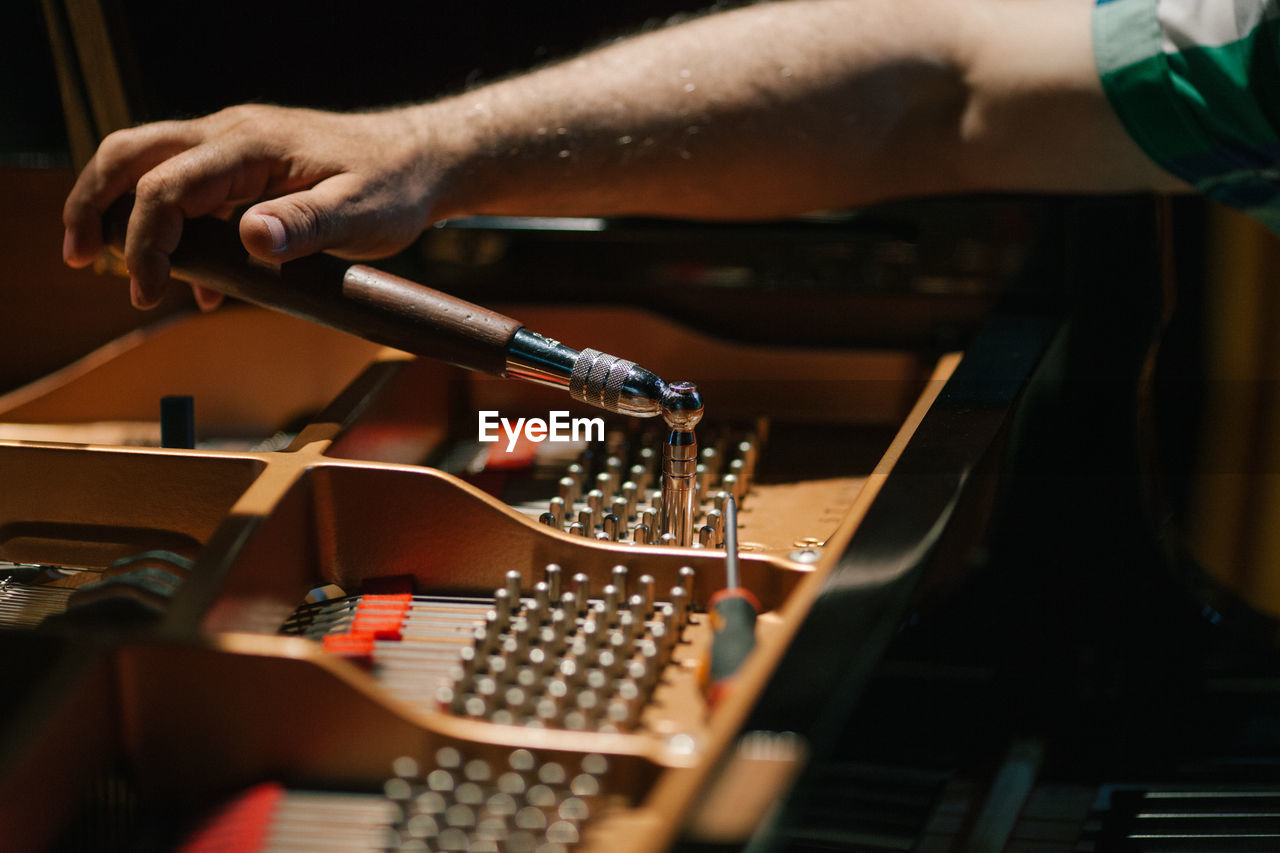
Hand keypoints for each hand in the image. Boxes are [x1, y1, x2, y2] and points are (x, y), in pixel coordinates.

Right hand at [62, 104, 447, 308]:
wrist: (421, 163)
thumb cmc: (394, 186)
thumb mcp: (358, 214)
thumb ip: (305, 226)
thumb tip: (250, 237)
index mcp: (251, 145)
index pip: (167, 187)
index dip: (144, 241)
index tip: (145, 292)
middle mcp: (231, 136)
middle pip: (133, 155)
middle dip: (92, 203)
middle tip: (77, 258)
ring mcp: (235, 149)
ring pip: (152, 165)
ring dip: (122, 210)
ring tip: (115, 267)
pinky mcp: (246, 169)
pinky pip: (190, 190)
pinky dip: (173, 229)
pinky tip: (196, 285)